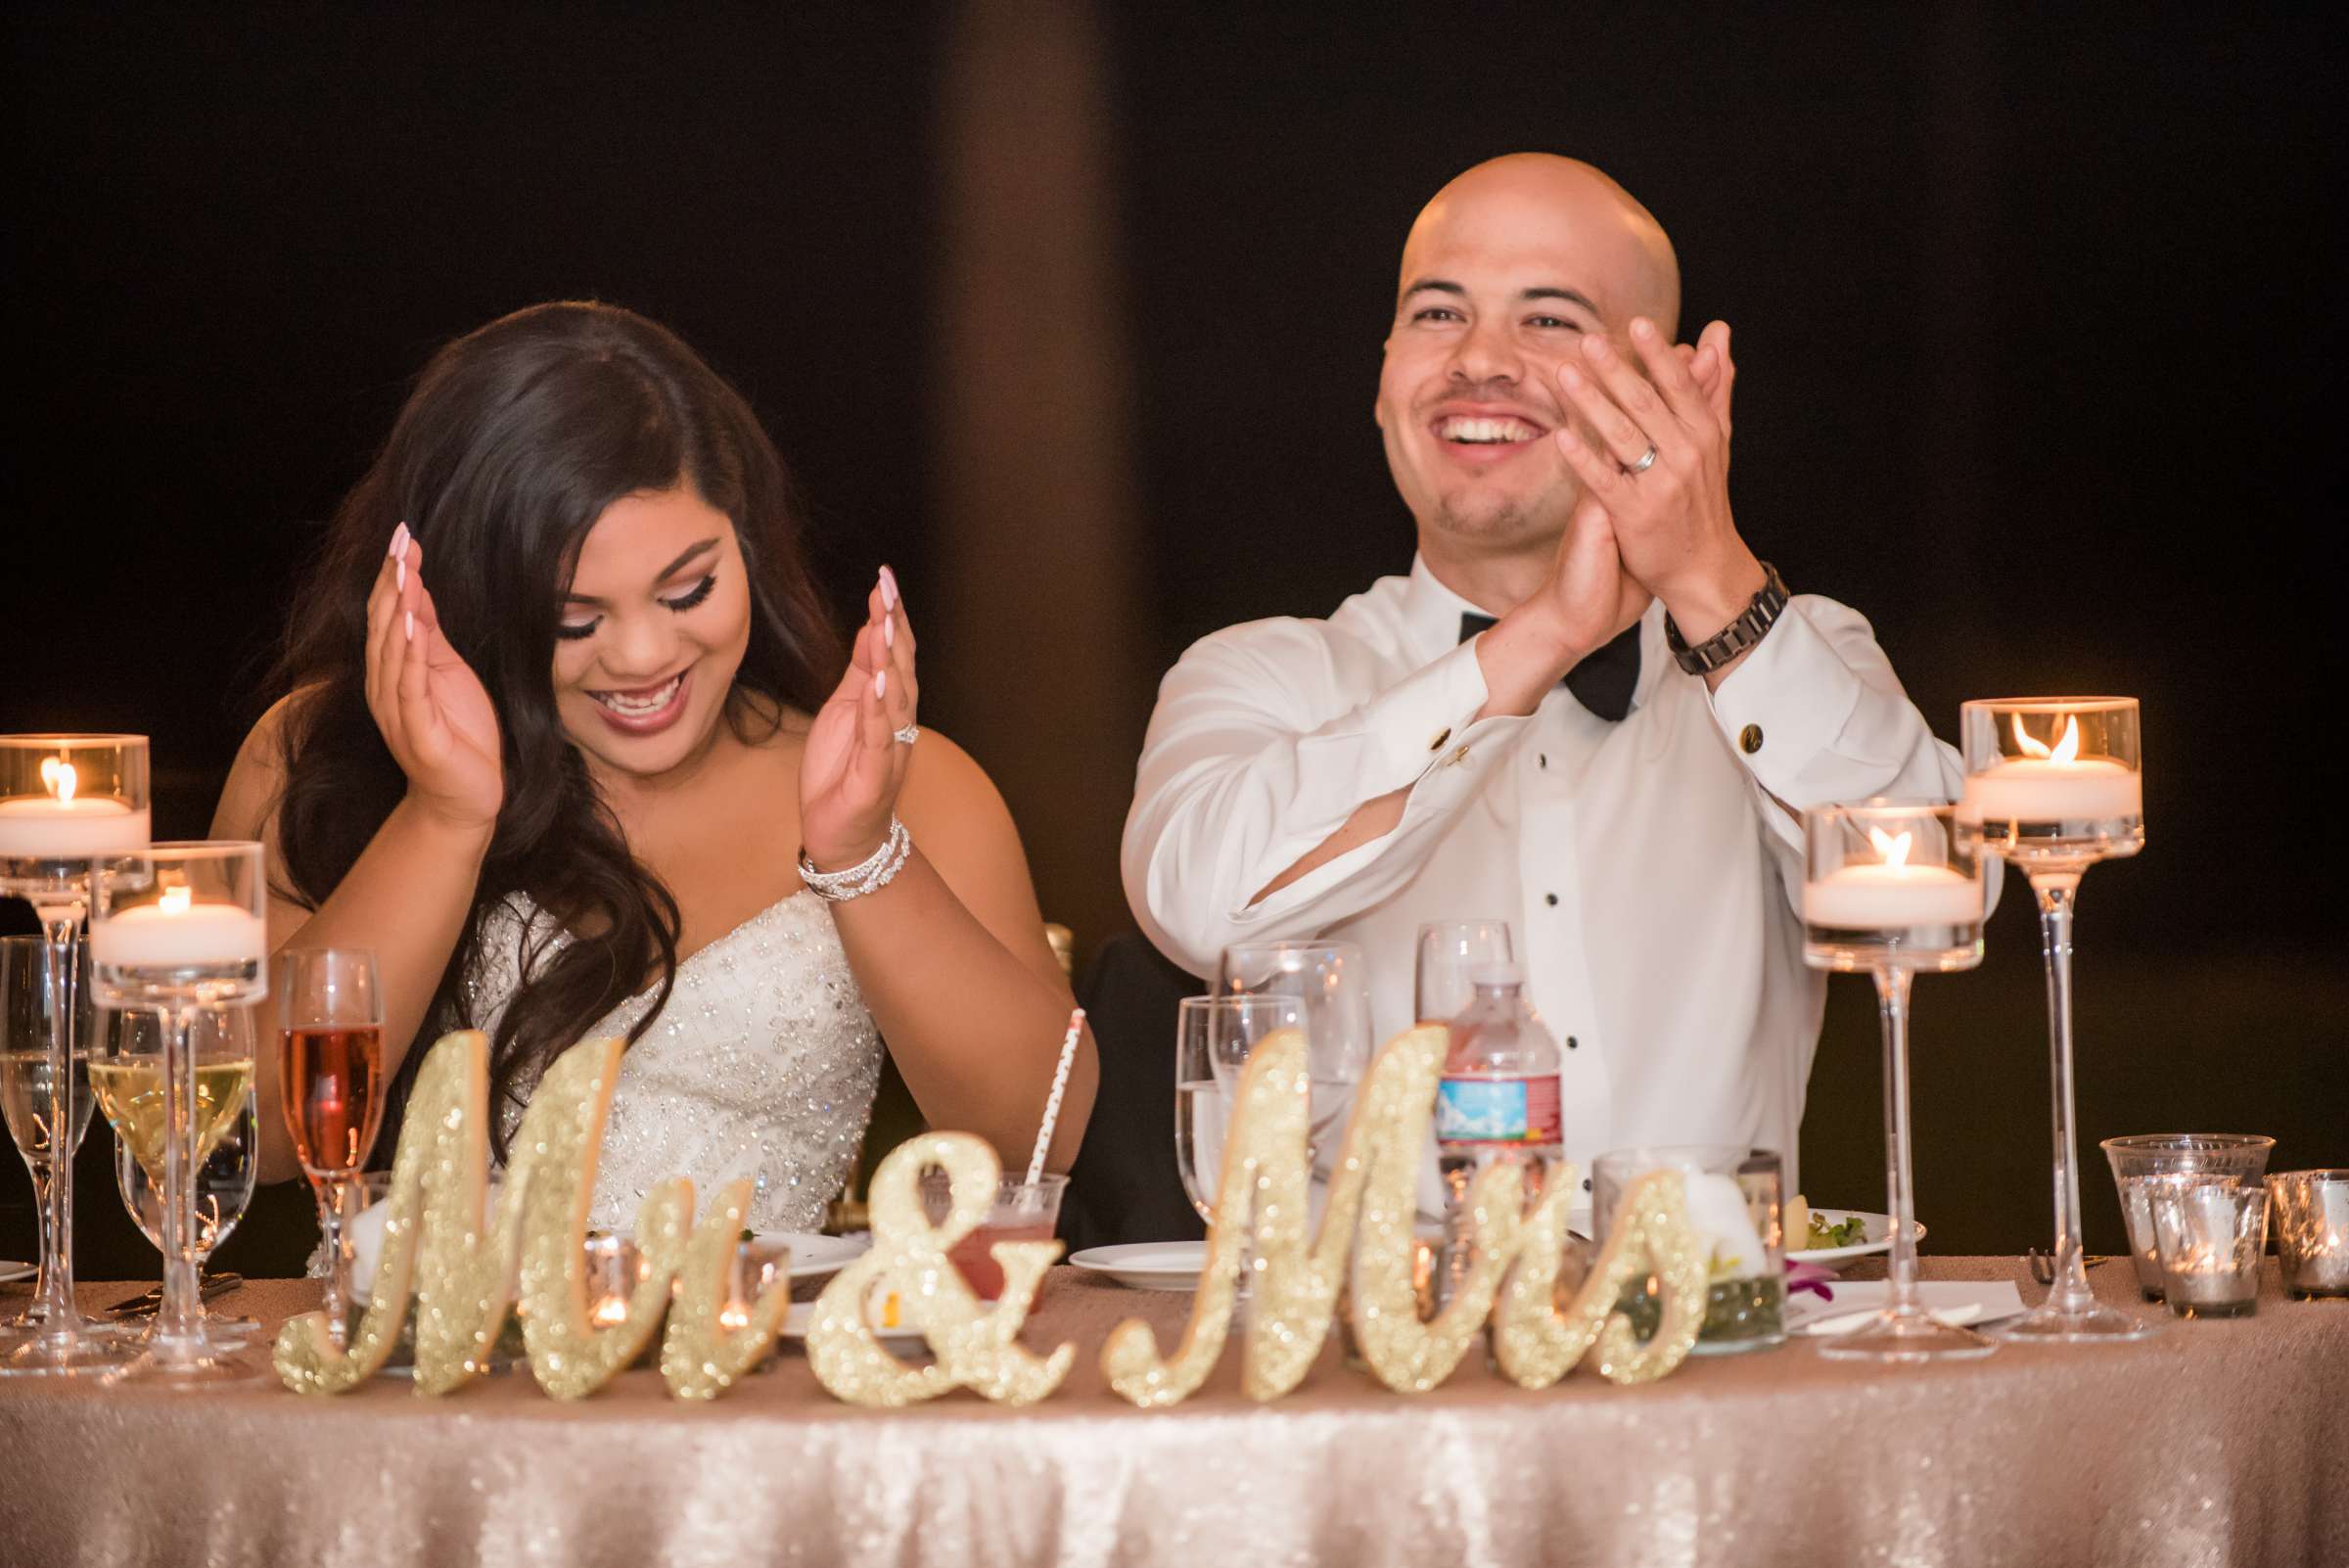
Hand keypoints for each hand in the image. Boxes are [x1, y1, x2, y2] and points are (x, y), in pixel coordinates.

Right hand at [364, 524, 503, 833]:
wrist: (466, 798)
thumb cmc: (460, 737)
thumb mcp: (447, 674)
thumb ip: (430, 637)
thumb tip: (417, 590)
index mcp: (393, 672)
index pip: (389, 615)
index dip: (394, 575)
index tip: (403, 536)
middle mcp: (386, 688)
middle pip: (384, 625)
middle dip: (392, 581)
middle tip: (400, 540)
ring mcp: (397, 712)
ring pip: (391, 652)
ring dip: (397, 610)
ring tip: (404, 572)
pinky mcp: (416, 734)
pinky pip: (409, 688)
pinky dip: (409, 656)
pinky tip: (412, 627)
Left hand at [798, 566, 918, 869]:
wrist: (841, 836)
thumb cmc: (842, 773)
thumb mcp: (844, 710)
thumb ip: (860, 671)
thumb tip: (871, 626)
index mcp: (889, 704)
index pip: (895, 653)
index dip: (891, 616)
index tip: (884, 579)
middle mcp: (898, 722)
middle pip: (902, 667)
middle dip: (895, 627)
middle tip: (888, 589)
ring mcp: (890, 749)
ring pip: (895, 699)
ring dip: (891, 661)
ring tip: (884, 626)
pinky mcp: (875, 776)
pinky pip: (879, 738)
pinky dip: (879, 710)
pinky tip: (878, 683)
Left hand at [1551, 318, 1760, 633]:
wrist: (1703, 567)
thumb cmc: (1704, 497)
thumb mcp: (1716, 440)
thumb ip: (1713, 384)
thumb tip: (1718, 333)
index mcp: (1704, 433)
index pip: (1679, 385)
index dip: (1657, 354)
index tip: (1636, 323)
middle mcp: (1686, 455)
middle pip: (1646, 404)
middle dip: (1616, 370)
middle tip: (1587, 339)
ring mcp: (1660, 485)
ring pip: (1622, 436)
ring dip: (1591, 403)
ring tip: (1564, 374)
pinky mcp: (1635, 515)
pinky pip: (1604, 480)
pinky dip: (1583, 457)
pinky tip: (1560, 436)